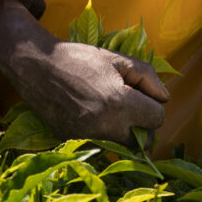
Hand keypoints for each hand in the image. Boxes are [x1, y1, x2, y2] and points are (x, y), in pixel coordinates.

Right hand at [0, 1, 169, 145]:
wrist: (36, 64)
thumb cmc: (79, 57)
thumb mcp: (117, 59)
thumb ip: (147, 77)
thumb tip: (165, 98)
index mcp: (119, 103)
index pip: (156, 119)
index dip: (154, 106)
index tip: (143, 96)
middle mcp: (103, 125)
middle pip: (140, 141)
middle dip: (141, 126)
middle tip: (131, 105)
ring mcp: (85, 137)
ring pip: (119, 143)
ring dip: (121, 130)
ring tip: (108, 105)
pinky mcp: (71, 140)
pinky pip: (97, 141)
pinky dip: (99, 130)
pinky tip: (88, 109)